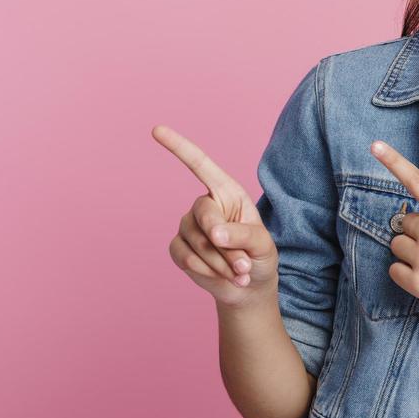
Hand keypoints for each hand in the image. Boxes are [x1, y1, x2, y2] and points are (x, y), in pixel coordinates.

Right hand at [152, 124, 278, 308]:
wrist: (247, 287)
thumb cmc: (258, 257)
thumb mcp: (262, 244)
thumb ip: (242, 235)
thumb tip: (214, 234)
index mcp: (227, 192)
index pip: (200, 165)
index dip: (179, 147)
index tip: (156, 130)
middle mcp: (205, 205)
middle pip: (203, 213)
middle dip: (223, 243)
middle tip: (243, 265)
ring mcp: (188, 226)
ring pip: (196, 241)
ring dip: (219, 263)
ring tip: (238, 273)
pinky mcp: (179, 248)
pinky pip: (185, 256)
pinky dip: (205, 270)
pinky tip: (219, 275)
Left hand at [369, 139, 418, 330]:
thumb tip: (406, 220)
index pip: (417, 182)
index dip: (394, 162)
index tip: (375, 145)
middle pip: (404, 223)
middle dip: (416, 235)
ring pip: (396, 245)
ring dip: (410, 254)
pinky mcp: (418, 283)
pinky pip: (394, 269)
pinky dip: (405, 275)